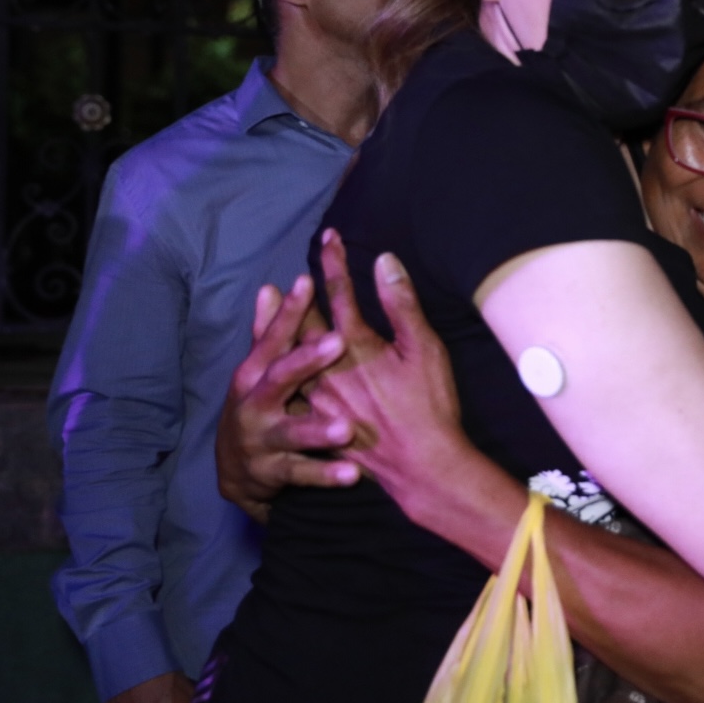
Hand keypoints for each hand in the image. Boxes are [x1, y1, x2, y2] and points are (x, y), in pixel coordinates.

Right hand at [216, 273, 358, 523]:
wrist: (236, 469)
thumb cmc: (259, 405)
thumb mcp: (259, 370)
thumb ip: (269, 333)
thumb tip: (269, 288)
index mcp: (255, 372)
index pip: (274, 337)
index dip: (289, 310)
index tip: (308, 281)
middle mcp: (253, 402)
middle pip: (279, 378)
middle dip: (306, 360)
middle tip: (339, 342)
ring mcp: (261, 439)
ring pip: (291, 432)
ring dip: (317, 430)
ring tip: (347, 428)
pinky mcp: (272, 471)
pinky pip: (300, 474)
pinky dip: (324, 474)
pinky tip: (352, 474)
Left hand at [301, 231, 470, 526]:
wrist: (421, 465)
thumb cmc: (429, 405)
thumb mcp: (424, 349)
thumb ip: (401, 304)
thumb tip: (384, 261)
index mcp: (354, 345)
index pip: (339, 292)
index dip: (334, 262)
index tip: (328, 237)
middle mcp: (327, 368)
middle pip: (304, 321)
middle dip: (299, 293)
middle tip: (292, 274)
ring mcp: (318, 396)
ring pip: (289, 357)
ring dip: (282, 332)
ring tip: (274, 313)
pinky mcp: (318, 422)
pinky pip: (290, 393)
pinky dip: (282, 374)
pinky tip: (275, 369)